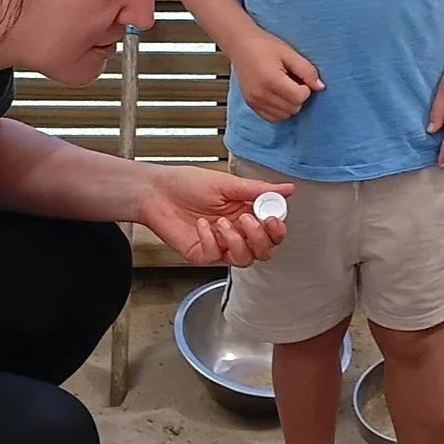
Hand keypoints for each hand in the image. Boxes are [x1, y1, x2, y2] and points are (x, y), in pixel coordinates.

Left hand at [136, 165, 288, 266]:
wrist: (156, 192)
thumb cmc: (187, 183)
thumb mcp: (225, 183)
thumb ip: (257, 190)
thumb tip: (287, 189)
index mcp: (246, 213)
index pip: (272, 230)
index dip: (277, 229)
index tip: (272, 219)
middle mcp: (237, 232)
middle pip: (264, 251)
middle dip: (260, 239)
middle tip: (246, 220)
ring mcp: (221, 246)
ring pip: (245, 259)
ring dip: (236, 241)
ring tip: (221, 223)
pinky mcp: (203, 255)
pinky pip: (217, 256)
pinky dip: (210, 240)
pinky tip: (201, 225)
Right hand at [234, 33, 322, 123]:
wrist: (241, 44)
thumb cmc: (265, 46)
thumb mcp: (289, 53)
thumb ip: (307, 71)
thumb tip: (320, 87)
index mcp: (270, 80)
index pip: (299, 97)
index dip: (305, 88)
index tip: (300, 78)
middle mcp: (260, 94)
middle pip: (293, 108)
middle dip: (298, 96)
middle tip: (291, 81)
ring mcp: (254, 101)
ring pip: (284, 115)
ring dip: (289, 104)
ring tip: (283, 87)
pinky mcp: (251, 104)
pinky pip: (272, 118)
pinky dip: (280, 110)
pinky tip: (277, 95)